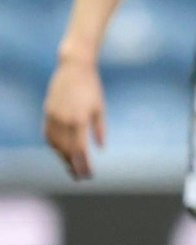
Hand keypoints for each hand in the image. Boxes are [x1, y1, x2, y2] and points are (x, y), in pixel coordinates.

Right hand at [43, 58, 105, 179]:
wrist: (74, 68)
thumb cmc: (92, 88)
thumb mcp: (99, 108)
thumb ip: (99, 129)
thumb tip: (100, 149)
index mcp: (79, 120)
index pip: (79, 150)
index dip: (83, 165)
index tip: (88, 174)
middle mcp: (64, 119)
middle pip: (66, 150)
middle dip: (73, 165)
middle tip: (80, 176)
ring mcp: (53, 115)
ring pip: (54, 144)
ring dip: (62, 157)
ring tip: (72, 166)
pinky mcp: (47, 111)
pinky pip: (48, 134)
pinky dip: (54, 145)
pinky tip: (61, 151)